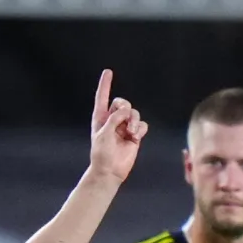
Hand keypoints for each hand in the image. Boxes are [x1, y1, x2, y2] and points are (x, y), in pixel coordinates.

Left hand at [86, 70, 146, 185]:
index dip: (105, 84)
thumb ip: (114, 118)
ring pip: (134, 113)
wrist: (110, 171)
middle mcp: (112, 120)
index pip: (102, 97)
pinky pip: (142, 125)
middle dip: (125, 108)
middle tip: (124, 119)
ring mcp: (124, 127)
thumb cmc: (102, 153)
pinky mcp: (134, 135)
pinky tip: (135, 138)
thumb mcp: (104, 133)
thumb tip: (127, 111)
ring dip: (134, 121)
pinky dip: (140, 129)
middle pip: (122, 103)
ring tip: (131, 133)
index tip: (108, 71)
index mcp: (100, 118)